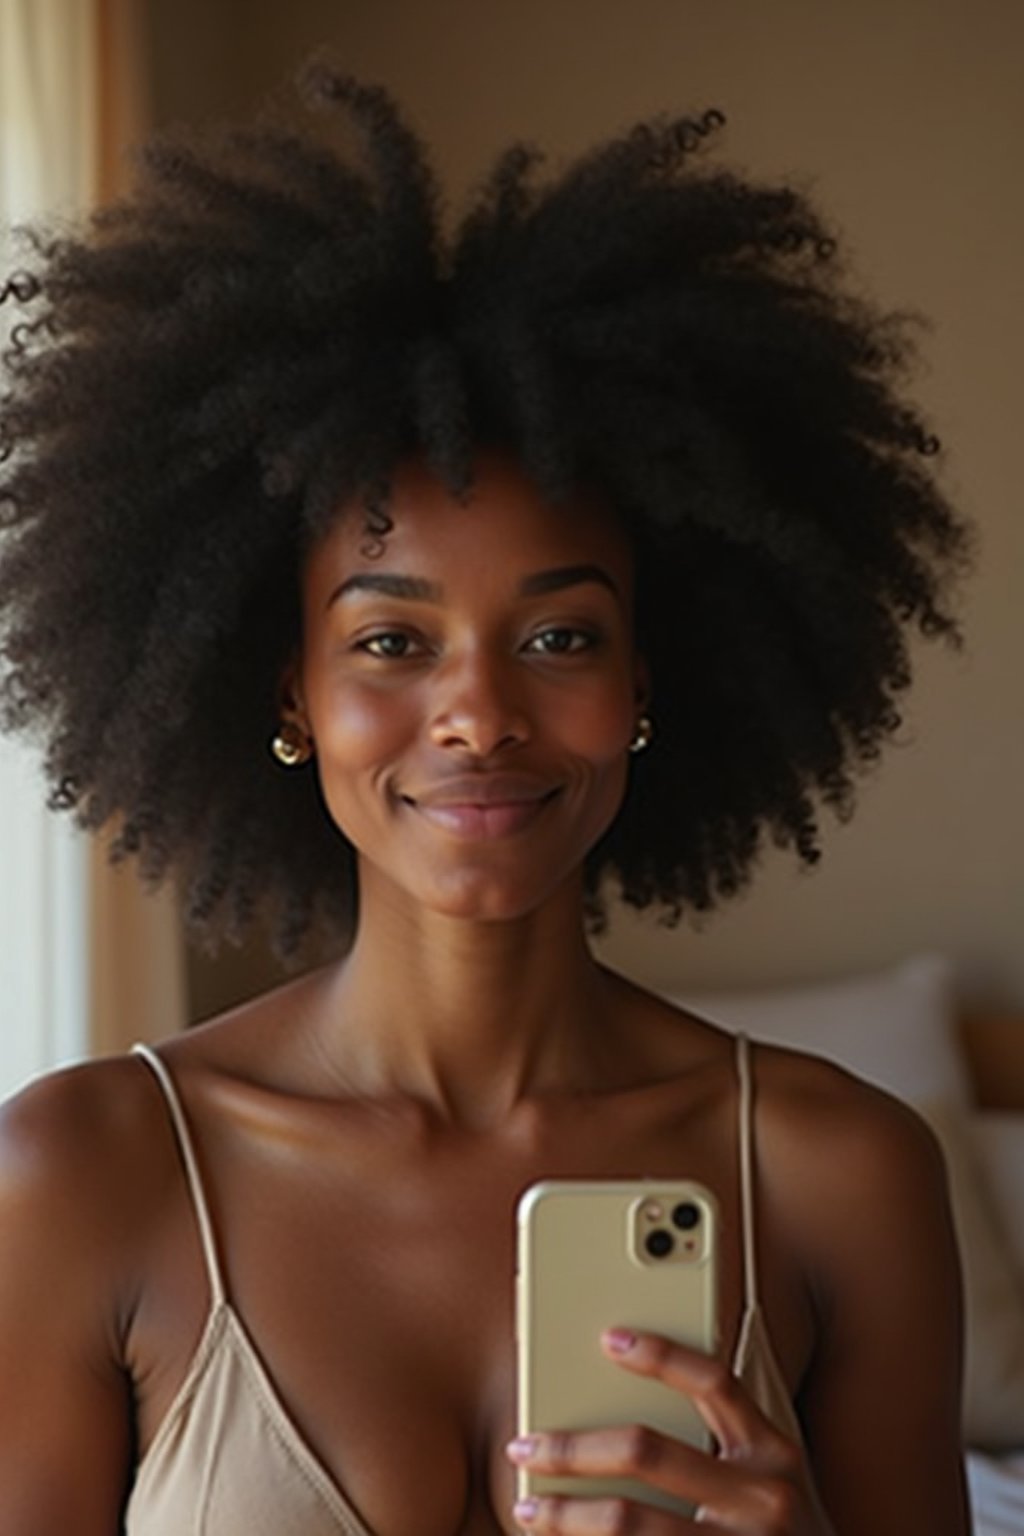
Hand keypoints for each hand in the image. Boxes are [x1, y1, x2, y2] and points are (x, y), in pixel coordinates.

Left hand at [505, 1327, 834, 1533]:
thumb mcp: (769, 1485)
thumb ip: (720, 1444)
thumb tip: (617, 1398)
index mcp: (776, 1454)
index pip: (715, 1382)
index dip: (661, 1354)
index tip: (608, 1337)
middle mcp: (765, 1500)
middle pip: (647, 1450)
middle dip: (574, 1446)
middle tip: (525, 1446)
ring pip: (628, 1521)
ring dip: (565, 1515)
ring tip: (529, 1508)